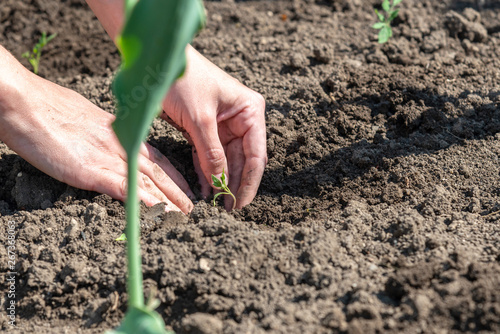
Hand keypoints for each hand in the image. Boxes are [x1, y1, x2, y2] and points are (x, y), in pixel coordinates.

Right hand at [0, 54, 193, 213]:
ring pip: (149, 181)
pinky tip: (158, 213)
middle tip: (194, 206)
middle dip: (179, 189)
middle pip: (159, 170)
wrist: (25, 104)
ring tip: (185, 214)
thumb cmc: (49, 108)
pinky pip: (125, 189)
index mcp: (120, 133)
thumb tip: (105, 145)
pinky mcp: (92, 171)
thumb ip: (102, 134)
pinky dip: (145, 202)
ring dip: (170, 200)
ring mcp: (109, 157)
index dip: (174, 173)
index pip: (156, 156)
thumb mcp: (86, 118)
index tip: (185, 186)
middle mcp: (121, 145)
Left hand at [161, 46, 266, 209]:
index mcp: (250, 111)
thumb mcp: (199, 118)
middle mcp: (242, 119)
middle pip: (243, 160)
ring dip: (221, 181)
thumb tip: (219, 183)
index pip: (256, 154)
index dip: (249, 182)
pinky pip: (210, 155)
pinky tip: (205, 188)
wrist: (158, 61)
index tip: (240, 203)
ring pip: (227, 160)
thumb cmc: (183, 79)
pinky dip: (207, 171)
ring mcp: (224, 124)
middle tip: (228, 209)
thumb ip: (211, 152)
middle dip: (234, 184)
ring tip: (218, 204)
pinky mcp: (207, 128)